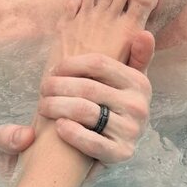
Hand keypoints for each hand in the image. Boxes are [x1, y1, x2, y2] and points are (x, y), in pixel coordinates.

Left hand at [39, 49, 152, 166]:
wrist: (115, 147)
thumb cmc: (113, 106)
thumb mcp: (126, 81)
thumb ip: (135, 56)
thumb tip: (144, 33)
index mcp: (139, 82)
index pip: (99, 63)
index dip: (71, 64)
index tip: (54, 70)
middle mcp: (139, 106)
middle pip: (88, 87)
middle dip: (58, 86)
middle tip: (42, 89)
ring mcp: (132, 131)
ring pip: (85, 112)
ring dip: (56, 107)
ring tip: (43, 106)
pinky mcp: (122, 153)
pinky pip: (92, 142)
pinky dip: (72, 133)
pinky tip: (59, 127)